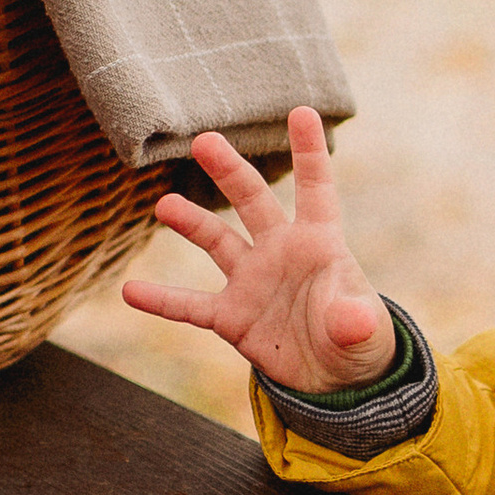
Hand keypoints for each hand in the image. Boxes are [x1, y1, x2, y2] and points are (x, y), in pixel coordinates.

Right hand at [120, 110, 396, 393]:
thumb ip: (355, 321)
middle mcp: (280, 252)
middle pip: (253, 200)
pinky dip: (162, 300)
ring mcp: (251, 282)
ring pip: (216, 241)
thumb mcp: (364, 334)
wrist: (334, 382)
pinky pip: (189, 306)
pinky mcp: (230, 317)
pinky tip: (131, 291)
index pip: (315, 189)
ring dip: (191, 223)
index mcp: (319, 244)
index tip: (302, 111)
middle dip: (230, 170)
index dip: (309, 152)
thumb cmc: (357, 343)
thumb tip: (353, 321)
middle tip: (205, 140)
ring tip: (165, 206)